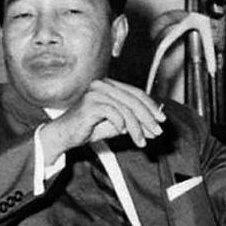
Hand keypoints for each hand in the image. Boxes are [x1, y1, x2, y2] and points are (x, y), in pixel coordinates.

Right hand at [40, 78, 165, 162]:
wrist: (64, 135)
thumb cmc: (87, 128)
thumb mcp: (115, 125)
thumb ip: (133, 123)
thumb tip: (154, 127)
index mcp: (109, 85)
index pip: (136, 93)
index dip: (151, 106)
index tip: (161, 120)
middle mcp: (102, 85)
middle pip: (133, 100)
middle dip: (148, 118)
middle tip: (157, 131)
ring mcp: (95, 93)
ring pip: (125, 108)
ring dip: (136, 127)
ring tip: (141, 140)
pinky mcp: (90, 103)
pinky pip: (113, 113)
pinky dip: (120, 123)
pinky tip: (122, 132)